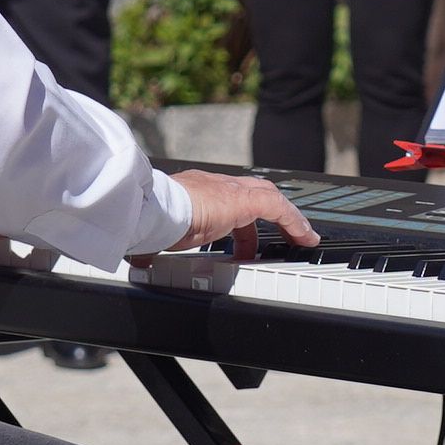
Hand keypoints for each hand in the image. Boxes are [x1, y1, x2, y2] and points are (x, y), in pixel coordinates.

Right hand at [161, 169, 319, 256]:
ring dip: (286, 220)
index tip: (242, 234)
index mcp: (194, 192)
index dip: (238, 216)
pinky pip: (279, 207)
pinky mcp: (243, 199)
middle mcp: (214, 185)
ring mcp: (229, 190)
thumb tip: (139, 259)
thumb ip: (156, 243)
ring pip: (270, 198)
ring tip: (299, 240)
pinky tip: (304, 238)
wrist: (151, 209)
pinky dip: (294, 222)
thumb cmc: (147, 221)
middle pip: (252, 193)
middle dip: (268, 216)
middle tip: (278, 237)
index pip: (224, 199)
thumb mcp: (156, 232)